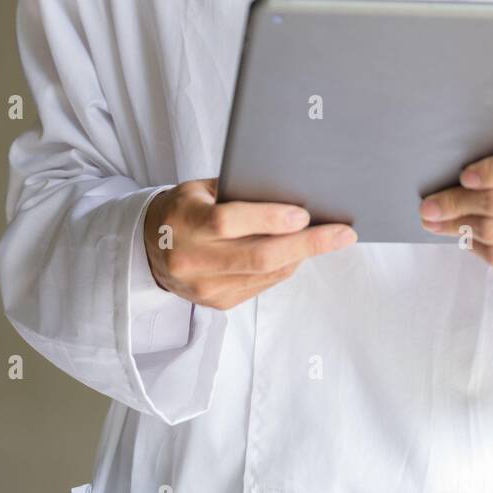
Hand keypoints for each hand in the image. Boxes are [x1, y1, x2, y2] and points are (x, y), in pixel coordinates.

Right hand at [144, 178, 356, 310]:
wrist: (151, 248)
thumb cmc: (184, 207)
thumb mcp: (200, 188)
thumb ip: (237, 191)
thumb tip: (291, 190)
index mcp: (184, 222)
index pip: (228, 222)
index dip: (268, 218)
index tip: (304, 213)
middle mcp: (191, 260)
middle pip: (257, 256)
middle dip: (306, 244)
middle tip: (342, 234)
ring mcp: (204, 287)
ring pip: (265, 274)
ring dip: (302, 255)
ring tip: (329, 238)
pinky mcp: (217, 303)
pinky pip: (262, 285)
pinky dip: (285, 267)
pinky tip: (299, 252)